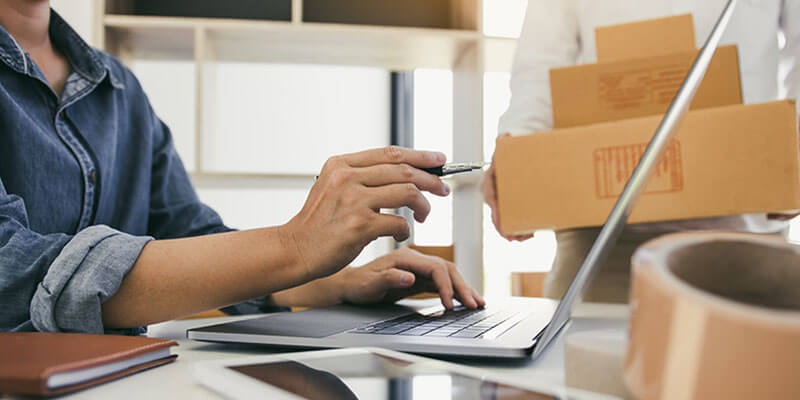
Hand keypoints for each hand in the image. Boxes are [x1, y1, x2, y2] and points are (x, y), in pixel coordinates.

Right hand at [281, 147, 450, 280]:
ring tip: (423, 215)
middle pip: (404, 170)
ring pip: (407, 193)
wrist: (295, 250)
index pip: (390, 153)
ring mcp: (353, 201)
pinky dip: (406, 229)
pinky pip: (399, 222)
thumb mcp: (332, 188)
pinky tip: (401, 234)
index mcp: (341, 165)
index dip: (420, 155)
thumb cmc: (318, 224)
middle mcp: (347, 178)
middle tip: (442, 190)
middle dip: (430, 179)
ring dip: (423, 205)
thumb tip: (402, 173)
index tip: (438, 160)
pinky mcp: (359, 226)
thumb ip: (361, 178)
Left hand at [335, 247, 484, 309]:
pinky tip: (464, 300)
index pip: (434, 267)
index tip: (450, 304)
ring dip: (463, 288)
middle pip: (446, 268)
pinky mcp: (420, 276)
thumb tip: (410, 278)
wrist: (349, 285)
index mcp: (404, 257)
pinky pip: (442, 282)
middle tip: (474, 305)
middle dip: (462, 286)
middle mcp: (414, 259)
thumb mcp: (368, 285)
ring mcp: (418, 267)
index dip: (446, 286)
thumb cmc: (357, 286)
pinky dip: (454, 291)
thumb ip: (388, 279)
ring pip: (448, 274)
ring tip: (477, 303)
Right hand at [482, 134, 532, 241]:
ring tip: (526, 237)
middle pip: (496, 217)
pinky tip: (529, 234)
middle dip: (505, 229)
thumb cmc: (507, 157)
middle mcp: (494, 197)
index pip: (491, 201)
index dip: (496, 214)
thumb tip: (506, 135)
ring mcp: (501, 204)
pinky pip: (512, 222)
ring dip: (514, 233)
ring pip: (504, 223)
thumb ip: (504, 144)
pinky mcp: (510, 208)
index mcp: (490, 185)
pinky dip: (519, 229)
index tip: (501, 222)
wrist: (511, 161)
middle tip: (516, 237)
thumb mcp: (505, 151)